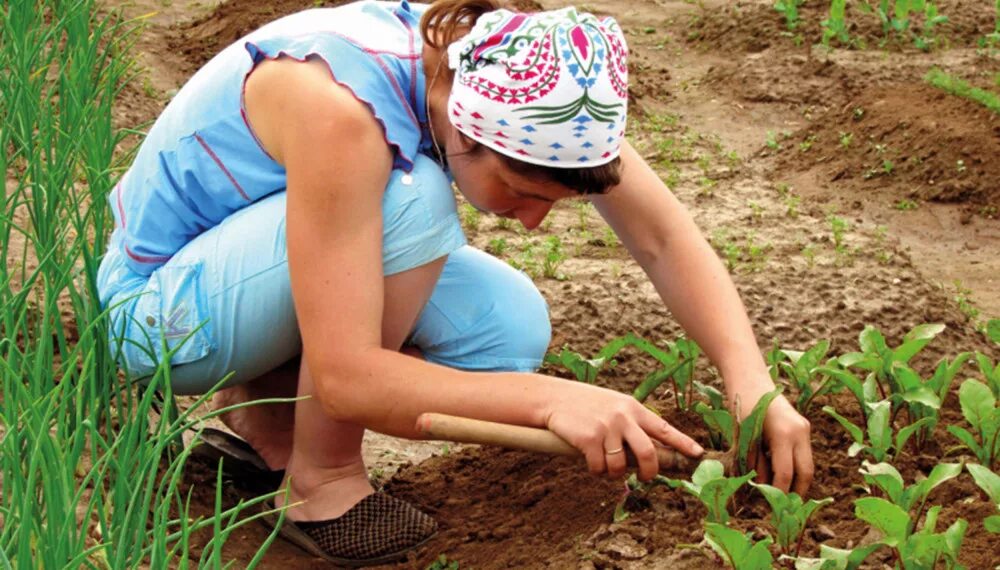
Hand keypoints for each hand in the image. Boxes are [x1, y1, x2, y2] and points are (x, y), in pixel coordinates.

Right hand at [542, 380, 703, 481]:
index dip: (682, 443)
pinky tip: (588, 459)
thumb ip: (632, 424)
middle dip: (649, 472)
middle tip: (645, 478)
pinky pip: (599, 468)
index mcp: (632, 408)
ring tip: (603, 463)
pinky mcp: (589, 439)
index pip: (663, 428)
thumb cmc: (586, 405)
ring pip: (620, 466)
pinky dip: (595, 470)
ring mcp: (606, 427)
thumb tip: (650, 453)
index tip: (698, 454)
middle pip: (648, 453)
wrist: (554, 398)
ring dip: (612, 472)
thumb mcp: (614, 406)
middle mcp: (623, 416)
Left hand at [736, 387, 813, 495]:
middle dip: (796, 491)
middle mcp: (800, 432)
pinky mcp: (803, 427)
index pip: (785, 473)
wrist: (750, 379)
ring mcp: (804, 428)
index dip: (778, 491)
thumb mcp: (745, 437)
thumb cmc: (742, 406)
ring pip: (806, 463)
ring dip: (796, 479)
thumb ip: (754, 463)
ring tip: (782, 493)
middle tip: (784, 506)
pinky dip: (794, 465)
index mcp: (784, 434)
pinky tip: (781, 474)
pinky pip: (802, 453)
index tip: (770, 505)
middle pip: (805, 472)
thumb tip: (761, 487)